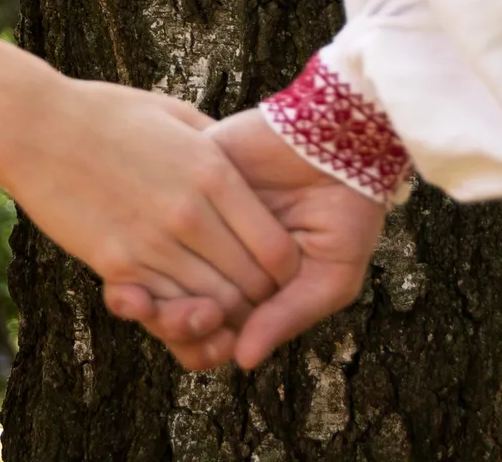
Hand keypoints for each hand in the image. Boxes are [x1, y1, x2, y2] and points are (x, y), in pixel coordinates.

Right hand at [0, 7, 295, 340]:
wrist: (35, 127)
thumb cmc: (107, 114)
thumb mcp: (175, 116)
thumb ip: (218, 146)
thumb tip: (250, 170)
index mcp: (212, 171)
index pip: (276, 248)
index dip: (285, 268)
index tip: (276, 266)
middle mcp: (189, 213)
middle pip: (251, 285)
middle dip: (260, 297)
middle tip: (254, 293)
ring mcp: (151, 243)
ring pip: (211, 305)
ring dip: (221, 312)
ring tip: (220, 302)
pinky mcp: (116, 265)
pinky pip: (164, 308)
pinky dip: (178, 314)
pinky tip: (179, 301)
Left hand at [106, 110, 385, 369]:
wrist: (348, 140)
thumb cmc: (350, 212)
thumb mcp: (330, 277)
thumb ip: (286, 316)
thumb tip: (242, 361)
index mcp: (252, 285)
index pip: (214, 328)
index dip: (203, 345)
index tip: (211, 347)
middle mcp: (221, 256)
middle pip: (178, 302)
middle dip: (172, 321)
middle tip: (181, 321)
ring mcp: (201, 220)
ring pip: (158, 266)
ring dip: (153, 290)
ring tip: (163, 300)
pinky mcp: (189, 178)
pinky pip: (156, 215)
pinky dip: (151, 241)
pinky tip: (160, 254)